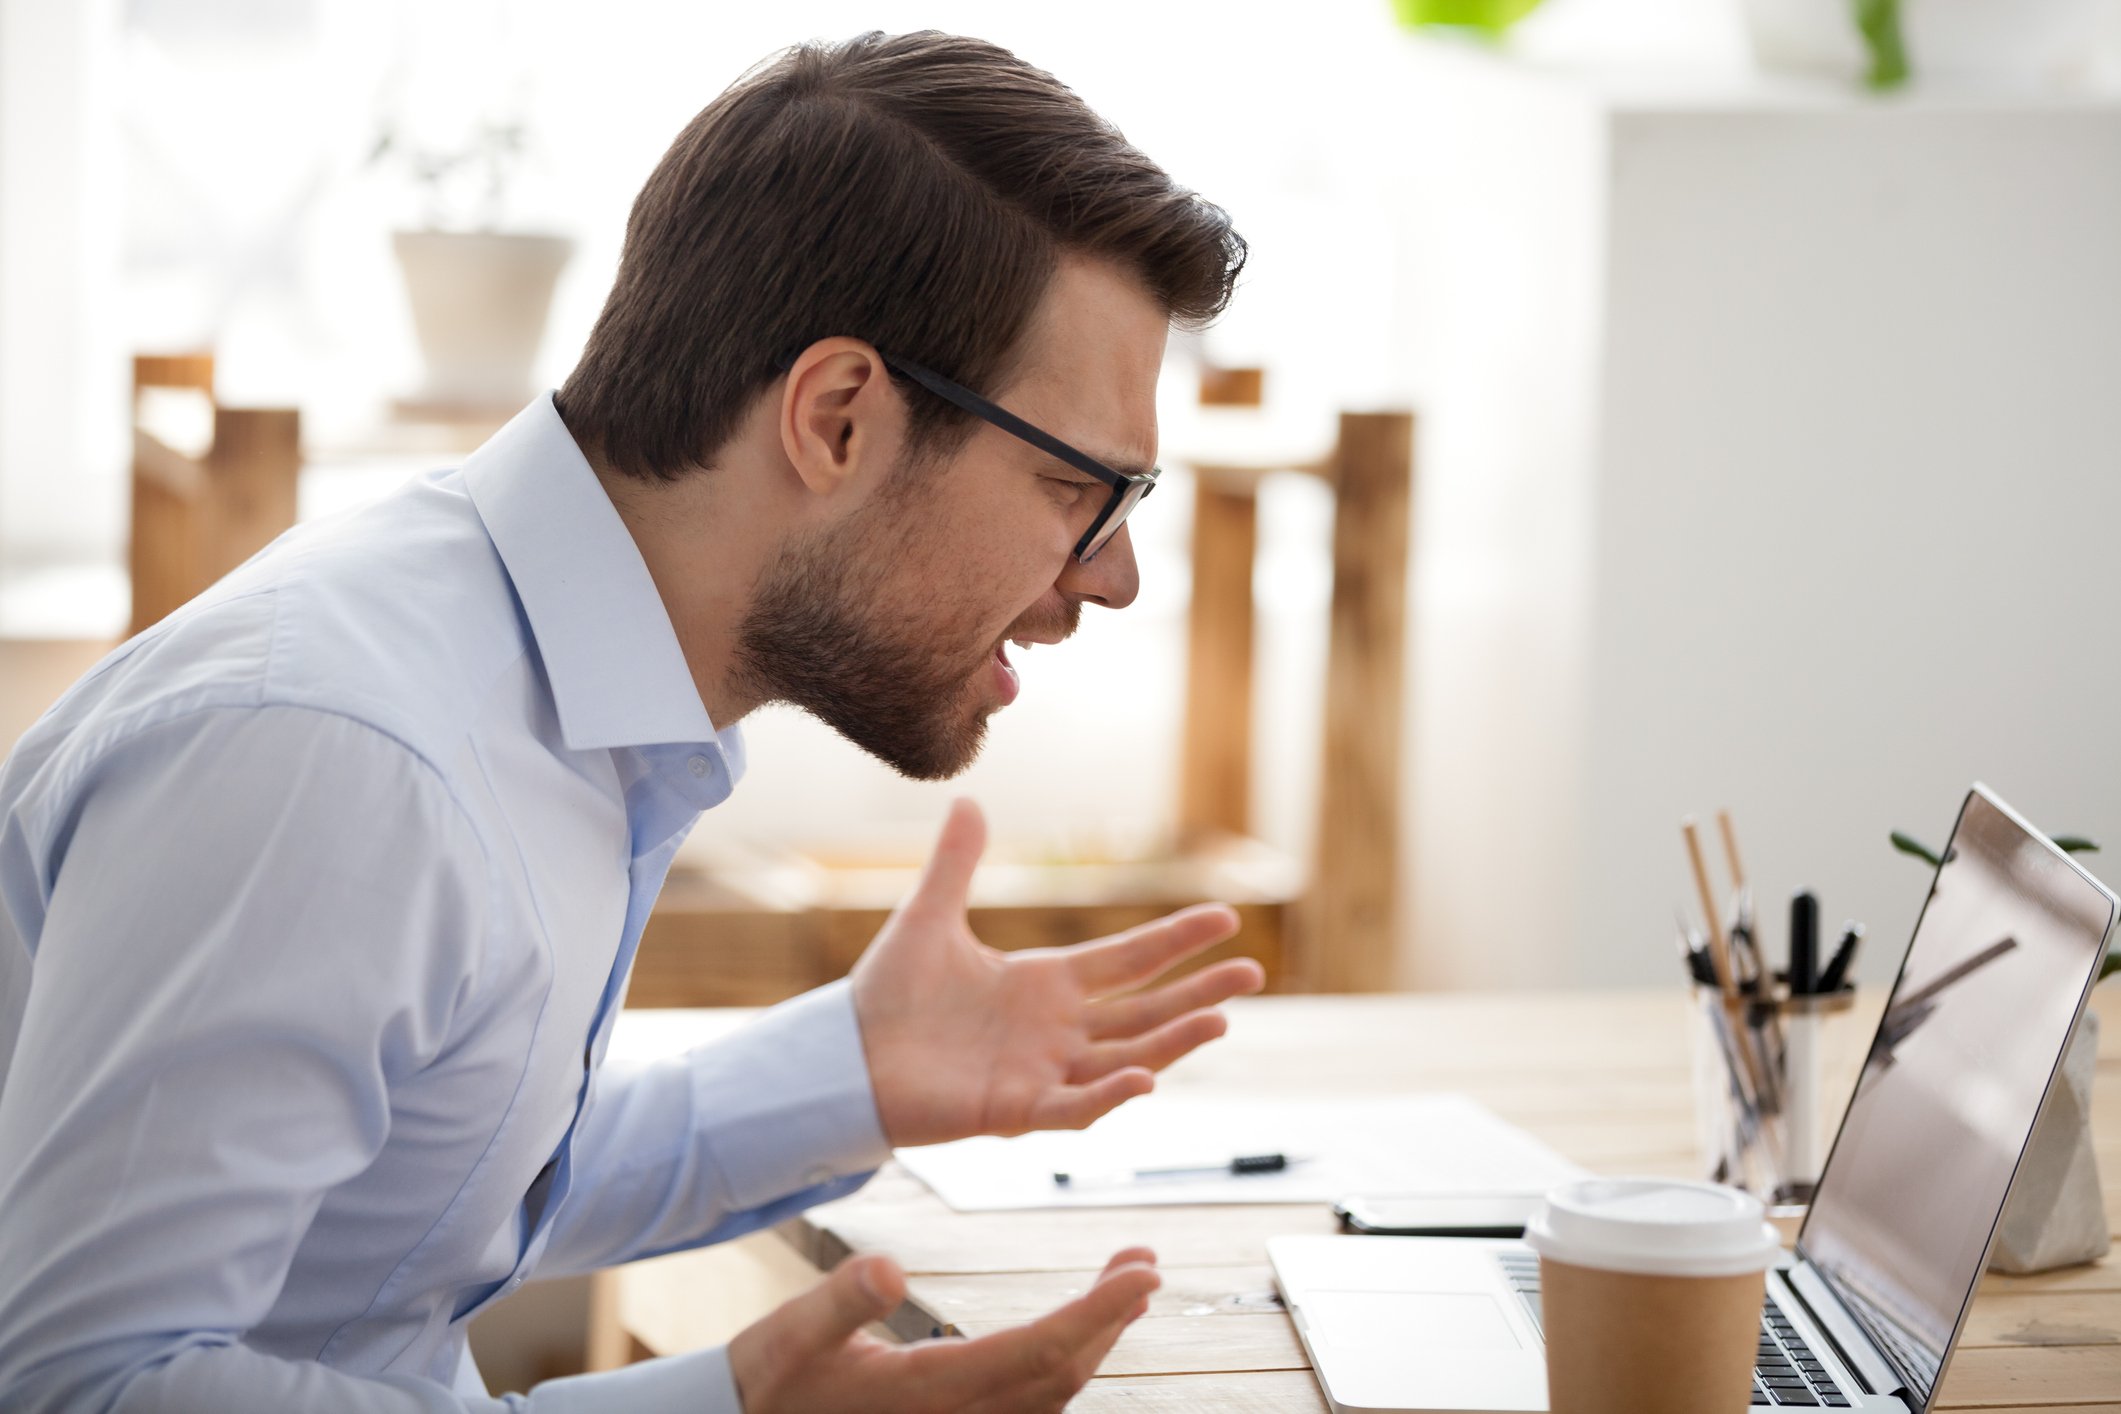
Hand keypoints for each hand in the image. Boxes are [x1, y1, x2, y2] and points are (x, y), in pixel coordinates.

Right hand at [727, 1247, 1158, 1413]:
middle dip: (1110, 1318)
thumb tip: (885, 1268)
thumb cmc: (770, 1379)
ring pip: (1052, 1394)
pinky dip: (1064, 1363)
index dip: (1097, 1313)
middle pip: (1060, 1375)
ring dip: (1095, 1340)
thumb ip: (841, 1299)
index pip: (1036, 1351)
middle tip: (1144, 1262)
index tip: (1143, 1273)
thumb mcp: (793, 1330)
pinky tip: (1075, 1332)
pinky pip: (1029, 1404)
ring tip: (1124, 1286)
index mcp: (927, 1391)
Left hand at [851, 799, 1264, 1147]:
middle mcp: (1057, 1029)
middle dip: (1199, 992)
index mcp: (1046, 983)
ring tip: (1222, 1019)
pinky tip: (1146, 1077)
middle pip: (1145, 1009)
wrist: (845, 1057)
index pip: (1128, 959)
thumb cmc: (888, 996)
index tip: (1225, 916)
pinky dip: (1111, 1094)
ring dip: (1174, 1041)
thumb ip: (956, 864)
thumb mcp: (929, 918)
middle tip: (1252, 972)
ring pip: (1127, 1056)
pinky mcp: (1016, 1109)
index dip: (1175, 939)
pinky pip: (1076, 1106)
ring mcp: (1043, 1072)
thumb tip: (968, 799)